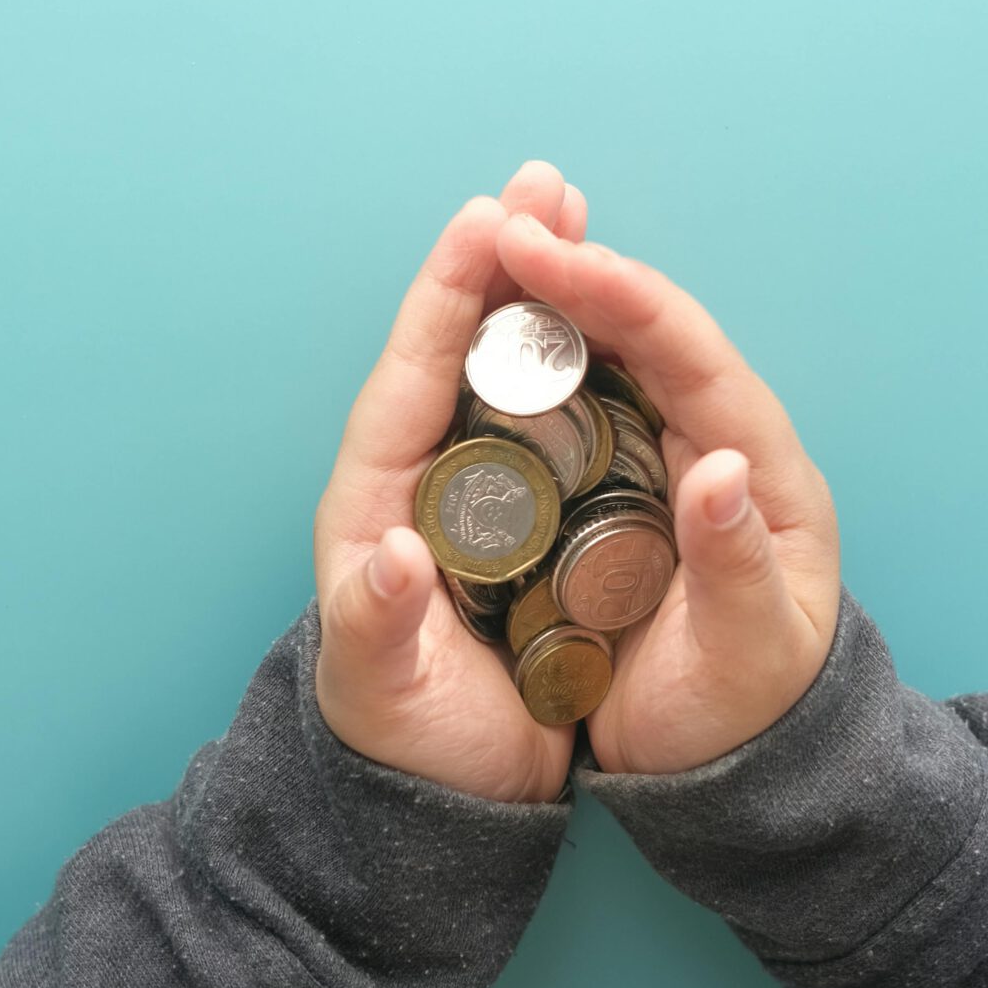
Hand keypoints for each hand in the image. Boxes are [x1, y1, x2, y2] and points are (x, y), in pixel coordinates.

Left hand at [312, 163, 591, 802]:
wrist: (443, 805)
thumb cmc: (404, 747)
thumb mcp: (381, 694)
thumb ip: (378, 624)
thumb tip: (391, 557)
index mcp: (375, 503)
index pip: (410, 376)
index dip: (445, 297)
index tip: (484, 223)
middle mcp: (422, 481)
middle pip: (460, 347)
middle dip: (502, 262)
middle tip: (546, 181)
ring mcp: (476, 496)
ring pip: (508, 370)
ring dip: (543, 292)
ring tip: (577, 216)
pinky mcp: (525, 521)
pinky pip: (552, 417)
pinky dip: (579, 357)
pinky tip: (613, 317)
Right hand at [494, 212, 840, 774]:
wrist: (747, 770)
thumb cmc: (749, 717)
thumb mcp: (749, 656)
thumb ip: (737, 563)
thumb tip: (724, 468)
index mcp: (763, 471)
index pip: (691, 356)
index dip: (621, 296)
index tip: (549, 254)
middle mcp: (723, 444)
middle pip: (652, 331)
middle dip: (580, 268)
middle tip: (506, 217)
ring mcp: (676, 461)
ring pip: (618, 353)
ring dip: (560, 293)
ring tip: (498, 239)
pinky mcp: (634, 488)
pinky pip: (590, 397)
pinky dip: (547, 351)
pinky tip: (499, 324)